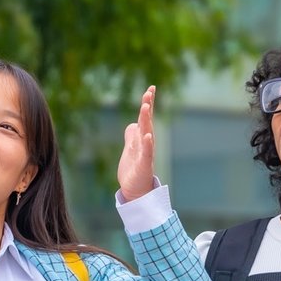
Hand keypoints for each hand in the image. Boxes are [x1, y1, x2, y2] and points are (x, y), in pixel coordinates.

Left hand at [117, 85, 157, 200]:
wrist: (135, 192)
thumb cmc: (134, 171)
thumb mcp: (130, 149)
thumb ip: (132, 136)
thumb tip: (132, 124)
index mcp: (141, 139)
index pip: (145, 118)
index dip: (148, 103)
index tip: (150, 88)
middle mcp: (146, 144)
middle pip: (147, 122)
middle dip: (148, 106)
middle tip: (149, 91)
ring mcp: (146, 154)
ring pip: (147, 134)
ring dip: (147, 120)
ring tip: (146, 107)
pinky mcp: (144, 166)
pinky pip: (147, 153)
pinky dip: (147, 144)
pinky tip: (147, 136)